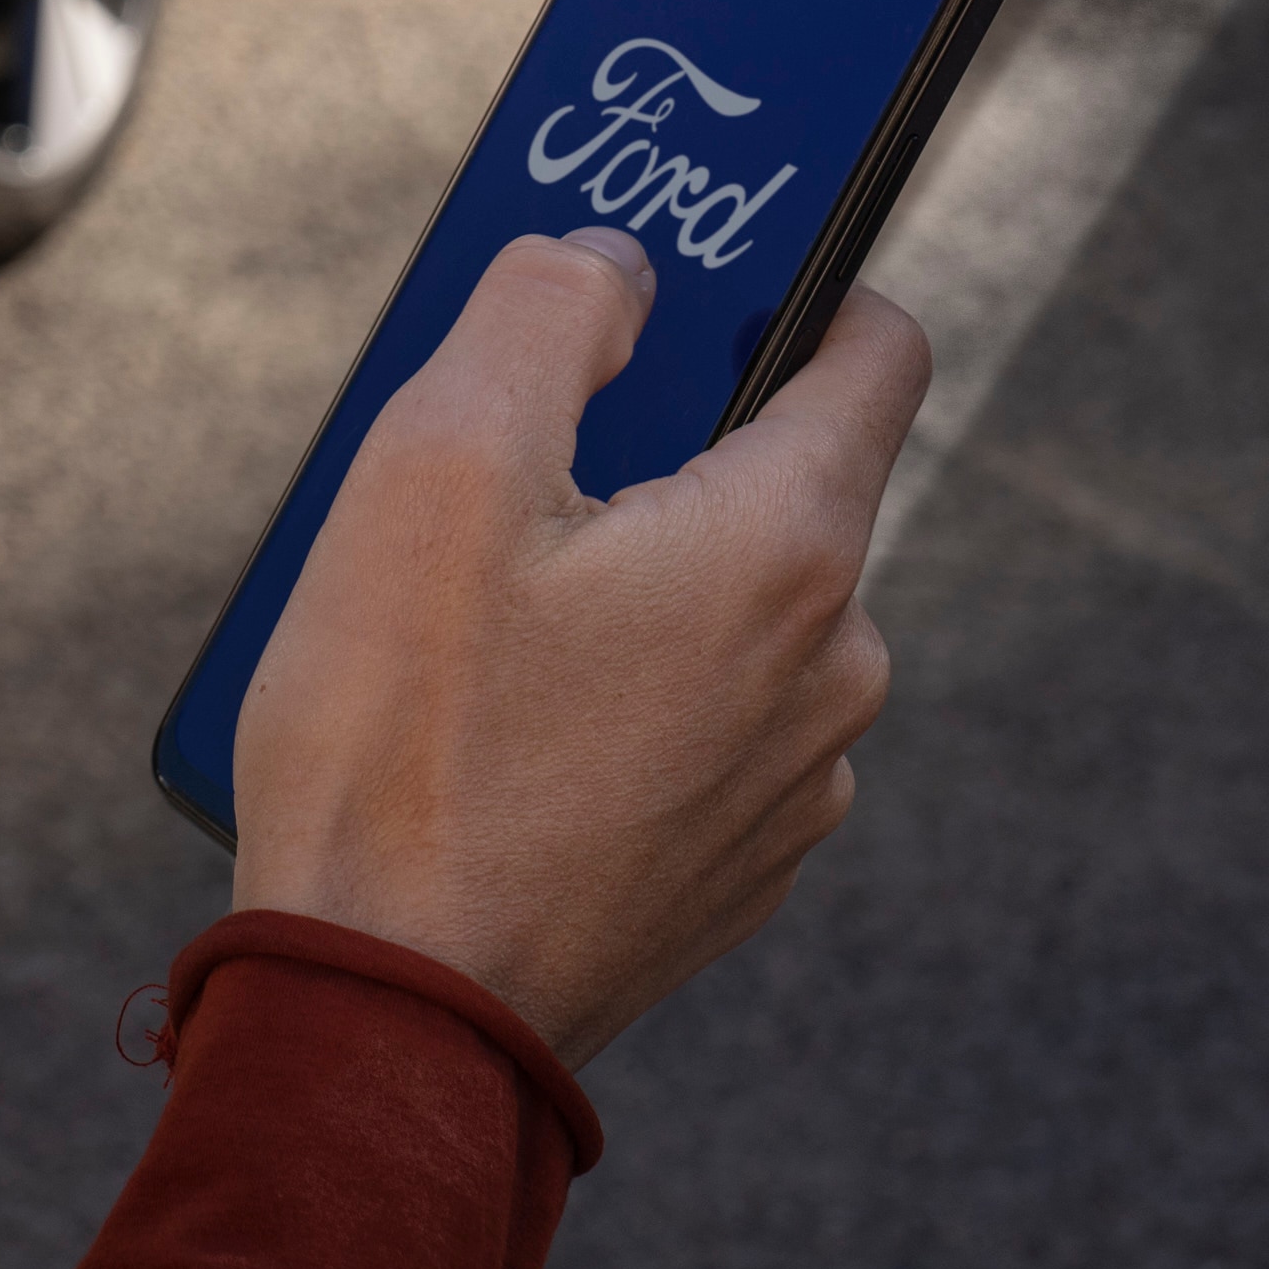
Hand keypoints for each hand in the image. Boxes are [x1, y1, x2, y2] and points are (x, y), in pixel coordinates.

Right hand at [227, 230, 926, 1064]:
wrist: (394, 1005)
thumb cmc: (402, 734)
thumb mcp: (431, 460)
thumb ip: (541, 314)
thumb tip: (615, 263)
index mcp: (786, 546)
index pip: (874, 352)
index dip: (793, 284)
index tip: (696, 281)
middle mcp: (833, 664)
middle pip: (765, 487)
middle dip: (643, 458)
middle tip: (488, 484)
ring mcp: (793, 780)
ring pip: (719, 613)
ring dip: (616, 587)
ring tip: (456, 629)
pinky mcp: (735, 867)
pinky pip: (691, 725)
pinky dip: (610, 695)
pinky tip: (487, 729)